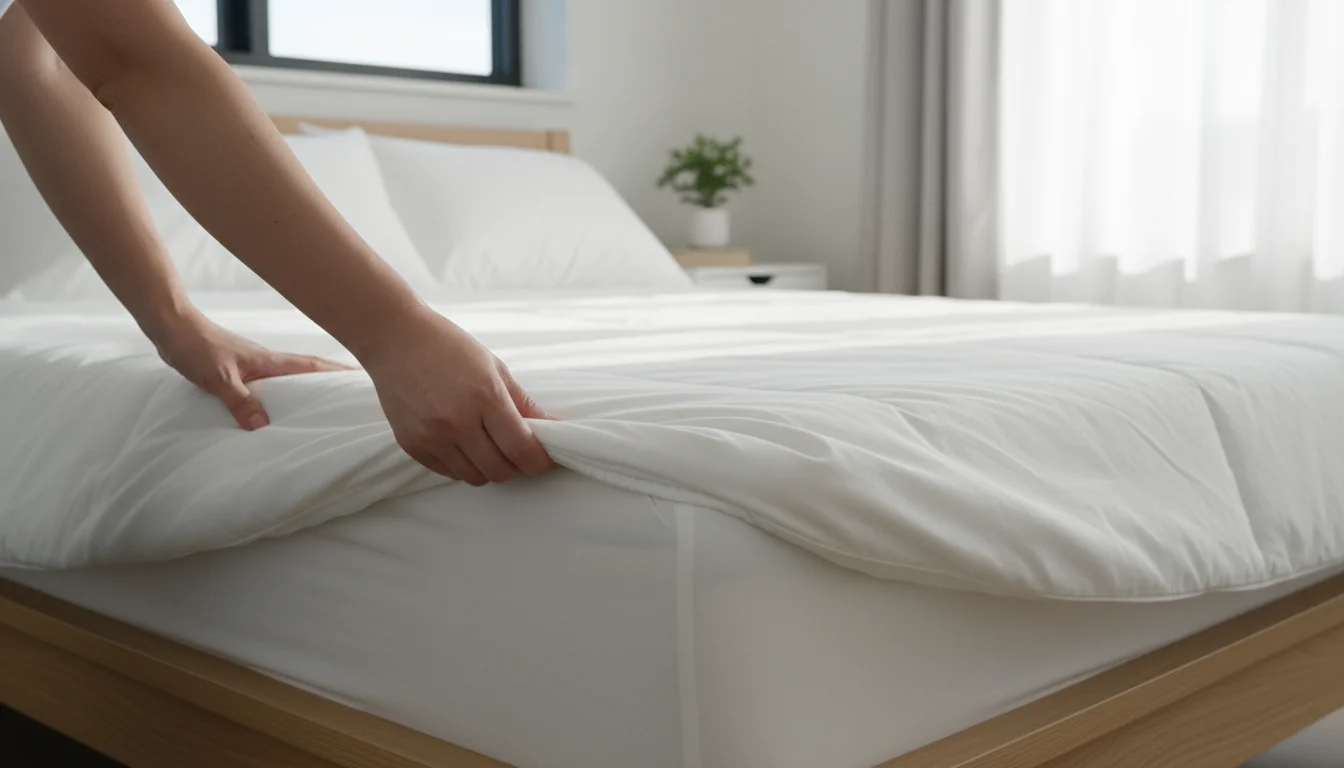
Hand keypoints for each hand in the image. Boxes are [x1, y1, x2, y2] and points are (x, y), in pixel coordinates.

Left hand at [154, 311, 351, 429]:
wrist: (173, 329)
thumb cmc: (197, 348)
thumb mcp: (219, 378)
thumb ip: (240, 400)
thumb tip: (263, 425)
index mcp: (271, 361)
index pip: (314, 366)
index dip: (340, 373)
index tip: (365, 379)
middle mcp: (269, 361)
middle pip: (310, 370)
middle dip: (334, 380)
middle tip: (355, 395)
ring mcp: (256, 364)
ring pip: (292, 377)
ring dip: (311, 386)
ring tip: (326, 404)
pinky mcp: (242, 369)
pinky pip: (273, 382)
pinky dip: (286, 391)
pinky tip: (281, 404)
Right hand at [358, 304, 555, 485]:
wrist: (395, 339)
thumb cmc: (449, 347)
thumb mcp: (495, 368)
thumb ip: (524, 404)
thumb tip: (553, 429)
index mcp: (484, 396)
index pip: (521, 448)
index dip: (539, 462)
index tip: (544, 460)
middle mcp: (457, 420)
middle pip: (500, 470)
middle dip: (515, 465)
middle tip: (514, 449)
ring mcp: (431, 436)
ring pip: (474, 477)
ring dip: (488, 468)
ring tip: (487, 444)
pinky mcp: (411, 445)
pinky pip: (448, 473)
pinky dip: (462, 465)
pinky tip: (462, 443)